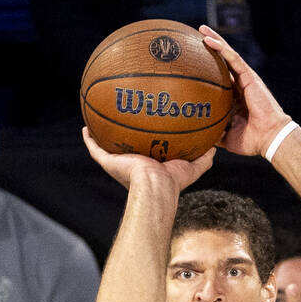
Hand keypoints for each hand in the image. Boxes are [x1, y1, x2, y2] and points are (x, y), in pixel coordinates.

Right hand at [81, 127, 212, 191]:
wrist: (156, 187)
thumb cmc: (173, 182)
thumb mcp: (193, 167)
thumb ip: (204, 157)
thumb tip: (215, 146)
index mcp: (147, 165)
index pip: (144, 149)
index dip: (144, 137)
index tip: (144, 124)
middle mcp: (131, 164)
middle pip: (123, 145)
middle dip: (121, 133)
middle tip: (121, 114)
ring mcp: (118, 163)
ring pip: (106, 146)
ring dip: (101, 133)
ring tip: (98, 116)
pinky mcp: (108, 162)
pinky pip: (95, 149)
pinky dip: (89, 139)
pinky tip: (85, 126)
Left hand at [198, 25, 289, 157]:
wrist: (267, 138)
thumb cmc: (251, 140)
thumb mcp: (227, 138)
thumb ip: (215, 133)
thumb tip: (198, 138)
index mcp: (235, 98)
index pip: (219, 78)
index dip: (208, 69)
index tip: (192, 63)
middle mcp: (239, 85)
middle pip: (222, 62)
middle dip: (210, 48)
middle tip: (194, 38)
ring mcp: (245, 78)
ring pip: (227, 55)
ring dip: (214, 40)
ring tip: (201, 30)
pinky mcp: (249, 76)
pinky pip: (233, 58)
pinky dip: (221, 48)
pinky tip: (208, 40)